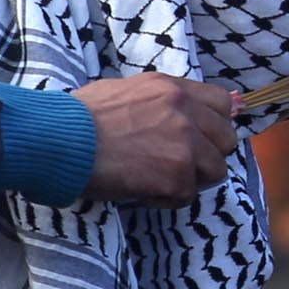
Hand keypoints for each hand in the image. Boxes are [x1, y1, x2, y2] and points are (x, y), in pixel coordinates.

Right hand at [77, 74, 236, 202]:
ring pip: (216, 170)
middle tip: (179, 165)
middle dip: (208, 155)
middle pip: (227, 139)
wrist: (61, 140)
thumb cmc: (79, 117)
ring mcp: (185, 145)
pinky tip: (142, 192)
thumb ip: (158, 100)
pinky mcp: (177, 176)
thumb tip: (174, 111)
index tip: (200, 137)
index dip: (214, 124)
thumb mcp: (126, 91)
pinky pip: (188, 196)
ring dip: (191, 180)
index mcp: (172, 88)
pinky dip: (166, 199)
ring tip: (159, 181)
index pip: (222, 103)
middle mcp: (186, 111)